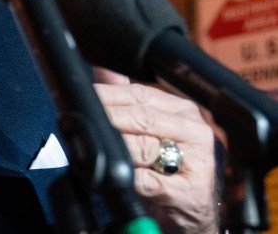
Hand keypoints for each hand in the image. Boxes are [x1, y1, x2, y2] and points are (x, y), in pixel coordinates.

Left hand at [94, 68, 217, 233]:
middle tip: (84, 120)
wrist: (192, 213)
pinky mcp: (191, 192)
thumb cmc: (169, 168)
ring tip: (97, 146)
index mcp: (183, 111)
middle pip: (141, 118)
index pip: (140, 94)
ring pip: (144, 147)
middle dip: (107, 118)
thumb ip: (127, 97)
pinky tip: (118, 177)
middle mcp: (195, 132)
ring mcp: (196, 162)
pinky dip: (129, 179)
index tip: (85, 97)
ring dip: (115, 148)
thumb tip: (102, 68)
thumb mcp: (151, 130)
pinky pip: (149, 181)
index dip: (108, 95)